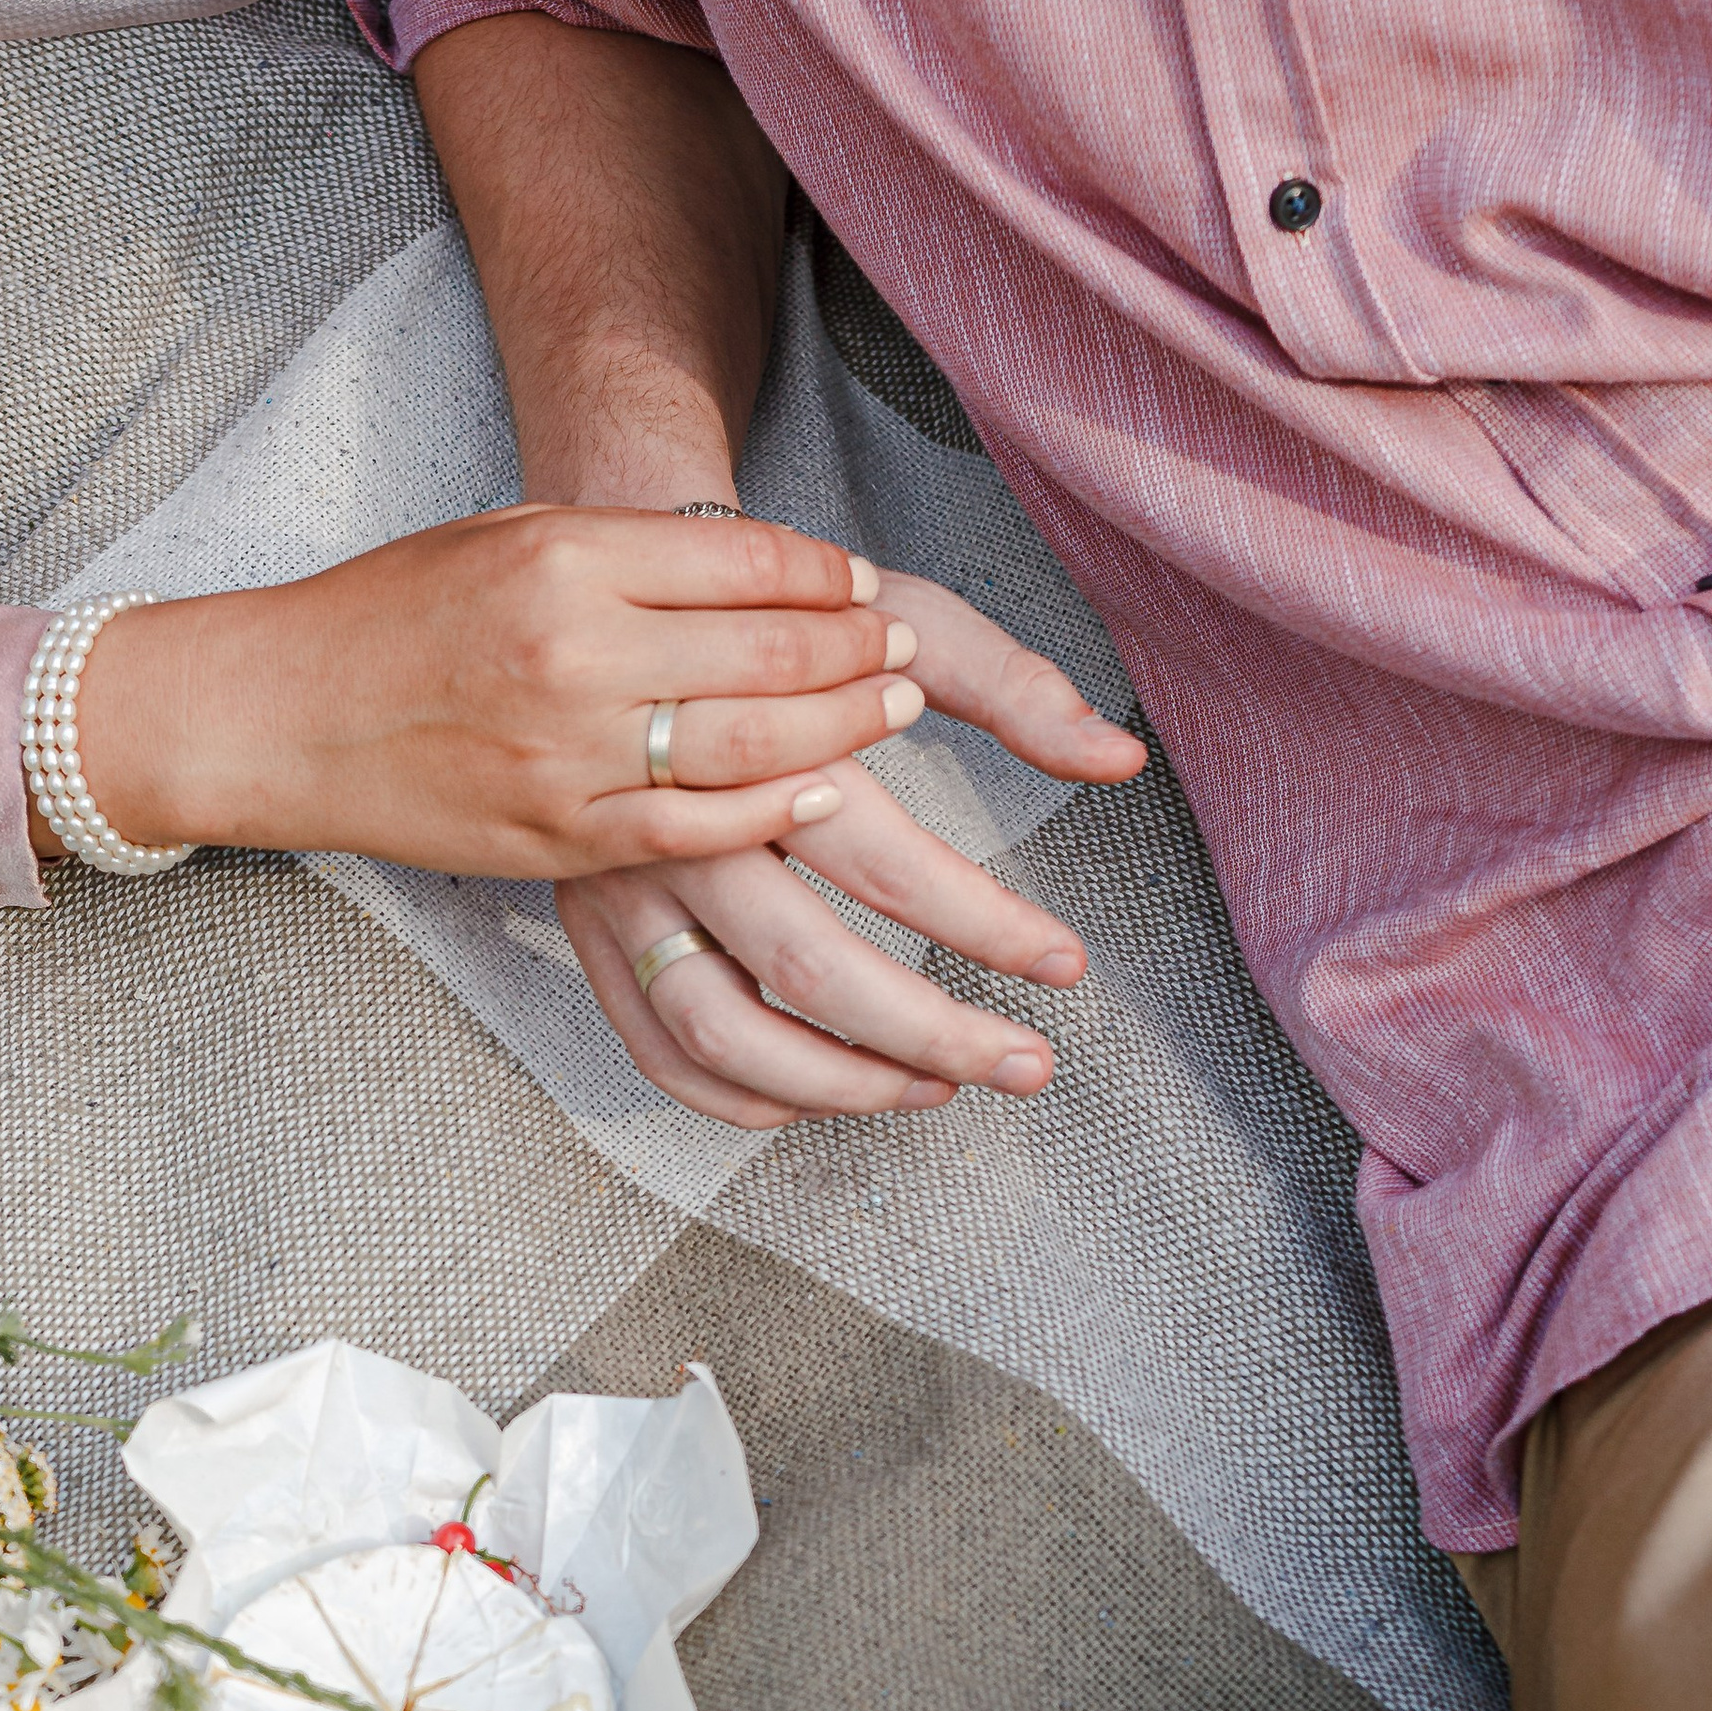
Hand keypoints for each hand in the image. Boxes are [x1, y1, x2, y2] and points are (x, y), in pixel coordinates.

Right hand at [62, 508, 925, 874]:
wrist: (280, 714)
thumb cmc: (392, 615)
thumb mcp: (506, 540)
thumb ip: (625, 553)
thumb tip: (757, 570)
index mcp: (565, 559)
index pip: (742, 558)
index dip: (825, 575)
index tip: (867, 585)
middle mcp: (576, 655)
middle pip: (769, 652)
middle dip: (859, 650)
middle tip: (908, 646)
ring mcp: (572, 757)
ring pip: (753, 745)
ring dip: (843, 725)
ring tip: (894, 705)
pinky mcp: (561, 838)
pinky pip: (697, 830)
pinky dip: (772, 810)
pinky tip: (824, 791)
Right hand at [559, 568, 1146, 1123]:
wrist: (622, 612)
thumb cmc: (786, 619)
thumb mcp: (903, 622)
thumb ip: (1013, 687)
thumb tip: (1121, 759)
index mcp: (764, 745)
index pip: (888, 864)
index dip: (988, 924)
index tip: (1066, 963)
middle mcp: (683, 824)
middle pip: (807, 966)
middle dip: (930, 1033)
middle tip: (1026, 1064)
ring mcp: (623, 886)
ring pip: (724, 1029)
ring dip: (840, 1084)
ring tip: (937, 1089)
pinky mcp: (590, 927)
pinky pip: (657, 1047)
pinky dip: (739, 1097)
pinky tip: (823, 1098)